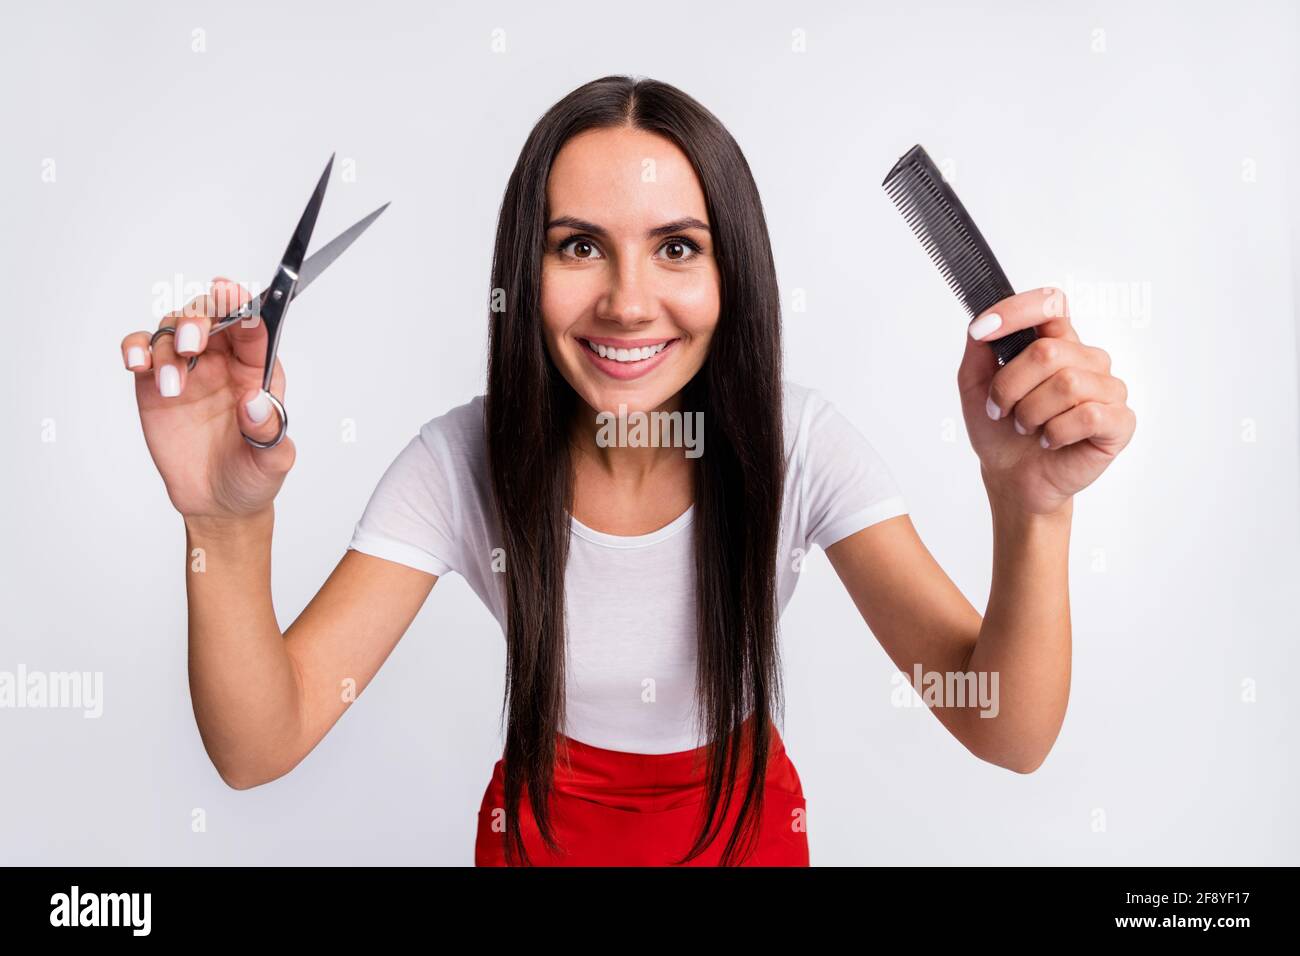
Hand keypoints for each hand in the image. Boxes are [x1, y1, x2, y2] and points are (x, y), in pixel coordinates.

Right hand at [120, 277, 295, 519]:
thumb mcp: (273, 461)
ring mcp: (187, 369)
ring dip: (167, 346)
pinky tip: (137, 365)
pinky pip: (141, 351)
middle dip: (199, 318)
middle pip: (208, 315)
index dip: (241, 305)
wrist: (216, 502)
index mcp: (258, 369)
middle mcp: (222, 361)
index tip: (230, 294)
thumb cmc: (251, 475)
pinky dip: (135, 349)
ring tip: (172, 387)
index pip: (252, 326)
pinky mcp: (153, 384)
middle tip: (192, 345)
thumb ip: (269, 433)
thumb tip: (256, 403)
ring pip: (172, 329)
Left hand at [957, 287, 1135, 515]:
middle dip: (1010, 386)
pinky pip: (1088, 414)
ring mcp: (1108, 389)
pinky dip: (1056, 433)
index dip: (1017, 311)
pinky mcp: (1120, 421)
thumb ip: (979, 348)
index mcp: (1056, 343)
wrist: (1012, 478)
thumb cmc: (1000, 431)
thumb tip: (982, 320)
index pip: (1050, 303)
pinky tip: (1050, 441)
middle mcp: (1087, 359)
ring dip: (1031, 413)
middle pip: (1048, 351)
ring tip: (1027, 427)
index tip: (982, 331)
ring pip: (1067, 383)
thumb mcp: (975, 385)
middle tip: (1002, 410)